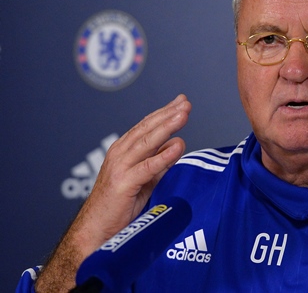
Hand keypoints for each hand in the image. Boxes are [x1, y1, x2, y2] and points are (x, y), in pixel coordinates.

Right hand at [36, 95, 190, 291]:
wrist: (96, 231)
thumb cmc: (119, 207)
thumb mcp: (144, 180)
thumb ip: (159, 164)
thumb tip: (177, 147)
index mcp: (124, 150)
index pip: (147, 125)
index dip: (165, 112)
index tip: (182, 101)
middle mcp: (120, 154)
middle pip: (148, 128)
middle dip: (168, 114)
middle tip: (186, 103)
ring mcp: (120, 167)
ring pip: (147, 142)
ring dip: (167, 127)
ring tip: (184, 115)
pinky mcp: (123, 184)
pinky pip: (147, 167)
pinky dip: (163, 157)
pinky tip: (177, 147)